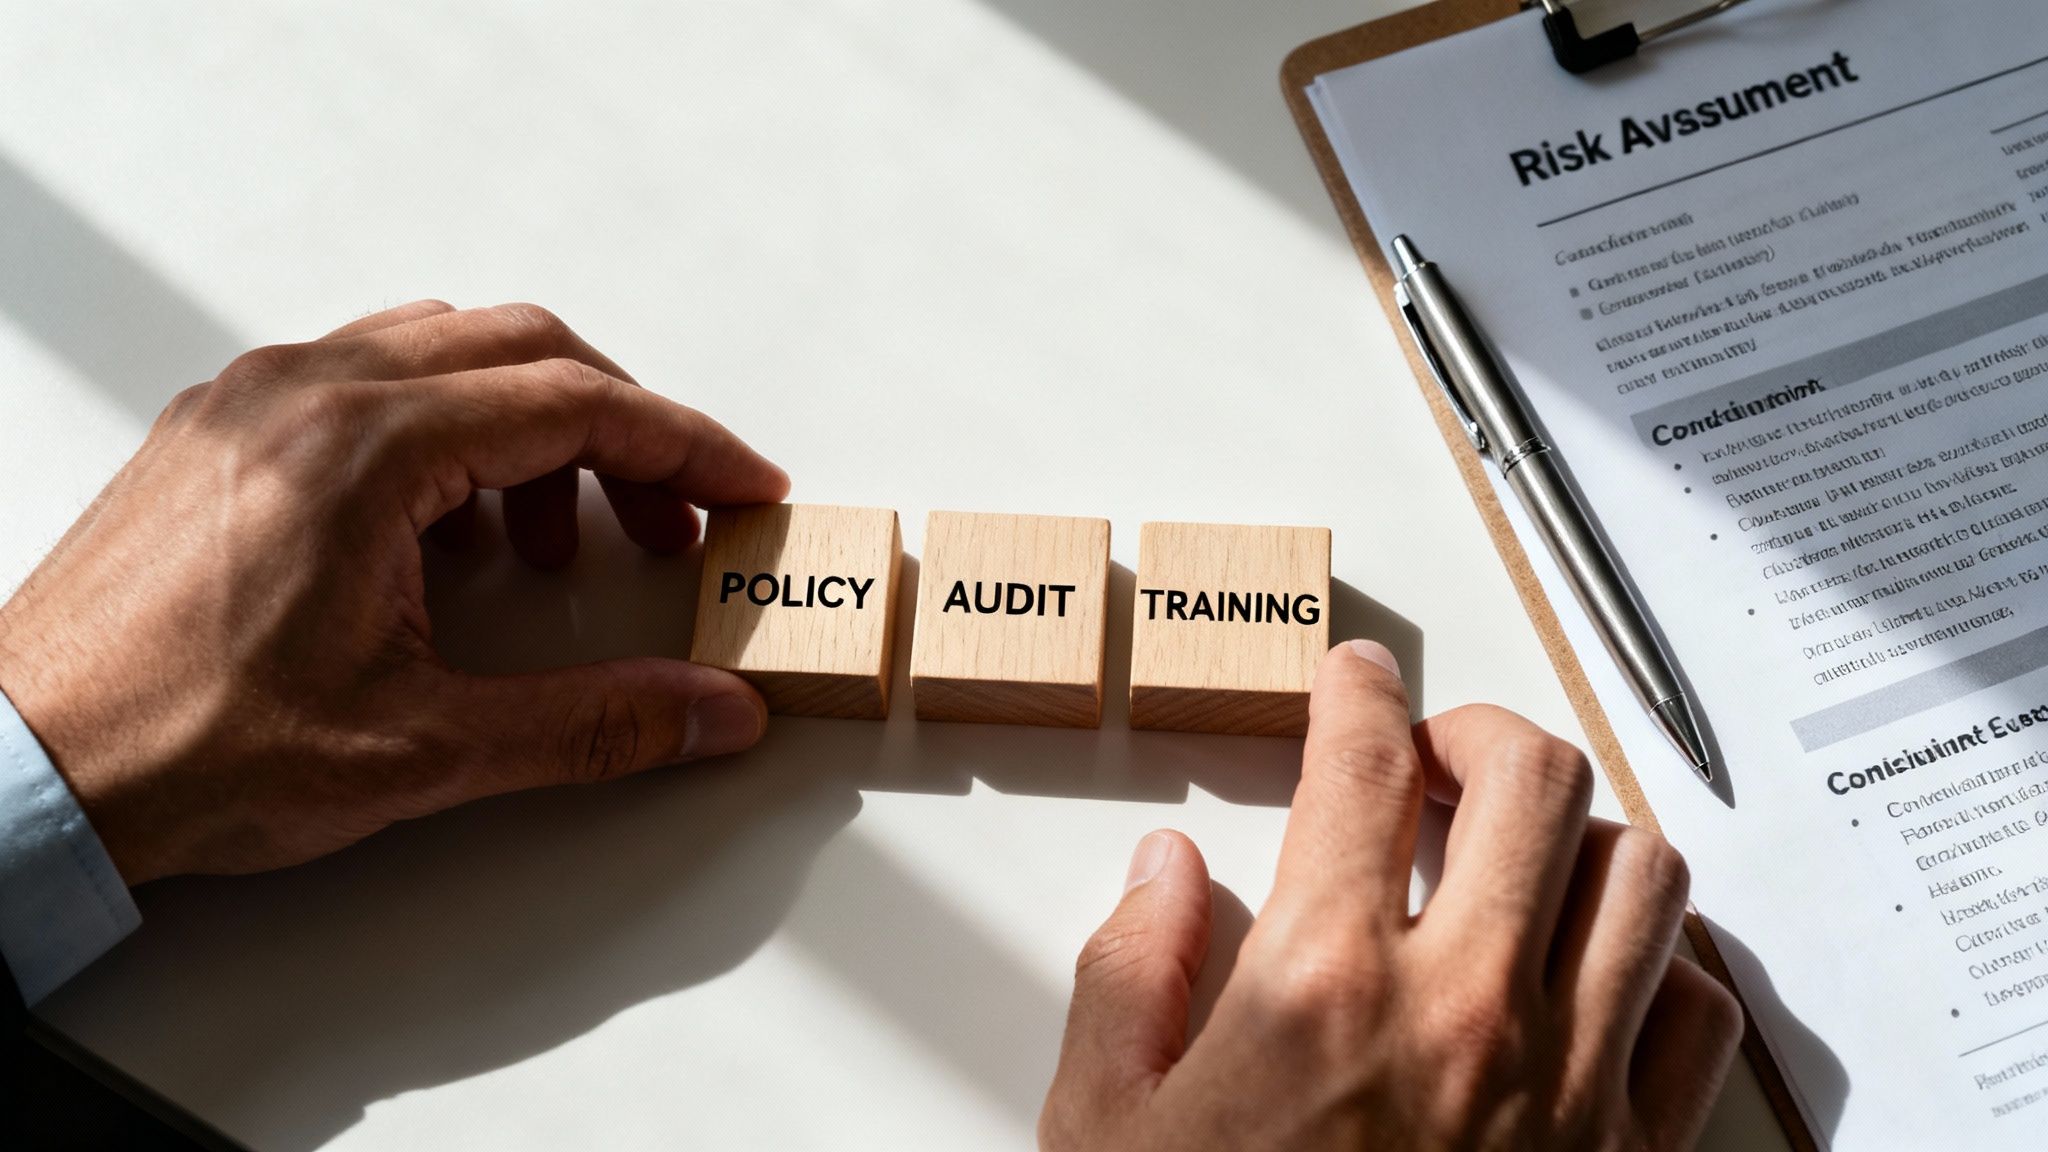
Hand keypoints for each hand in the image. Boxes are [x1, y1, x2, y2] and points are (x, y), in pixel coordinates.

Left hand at [0, 300, 788, 883]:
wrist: (27, 768)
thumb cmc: (184, 746)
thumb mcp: (421, 749)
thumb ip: (593, 723)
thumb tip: (707, 710)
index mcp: (366, 447)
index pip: (577, 404)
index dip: (687, 449)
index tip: (745, 488)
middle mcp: (307, 392)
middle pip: (525, 352)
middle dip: (624, 434)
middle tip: (676, 524)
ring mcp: (255, 400)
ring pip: (446, 354)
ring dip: (535, 429)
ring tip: (556, 547)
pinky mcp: (222, 430)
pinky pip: (372, 378)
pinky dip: (450, 432)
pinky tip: (452, 530)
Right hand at [1042, 641, 1742, 1150]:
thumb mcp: (1100, 1126)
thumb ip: (1125, 972)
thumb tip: (1163, 872)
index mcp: (1322, 984)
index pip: (1362, 766)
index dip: (1355, 694)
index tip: (1350, 683)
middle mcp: (1465, 1014)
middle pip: (1533, 781)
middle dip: (1480, 734)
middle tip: (1435, 757)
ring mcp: (1565, 1088)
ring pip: (1643, 877)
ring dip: (1582, 834)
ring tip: (1521, 851)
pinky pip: (1698, 1015)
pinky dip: (1662, 966)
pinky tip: (1596, 970)